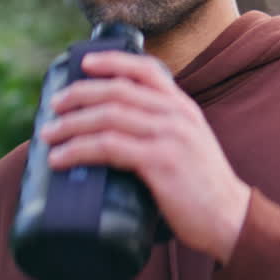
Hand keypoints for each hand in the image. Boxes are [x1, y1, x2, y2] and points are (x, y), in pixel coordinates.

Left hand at [38, 50, 250, 263]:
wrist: (230, 218)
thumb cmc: (203, 188)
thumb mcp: (189, 145)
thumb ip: (163, 131)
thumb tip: (117, 135)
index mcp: (183, 107)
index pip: (146, 69)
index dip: (112, 61)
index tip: (84, 63)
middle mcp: (177, 115)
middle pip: (118, 90)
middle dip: (79, 94)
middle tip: (53, 106)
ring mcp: (169, 136)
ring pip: (108, 116)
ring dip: (70, 124)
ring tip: (48, 135)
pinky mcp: (160, 162)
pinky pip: (109, 147)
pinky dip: (78, 150)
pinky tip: (61, 158)